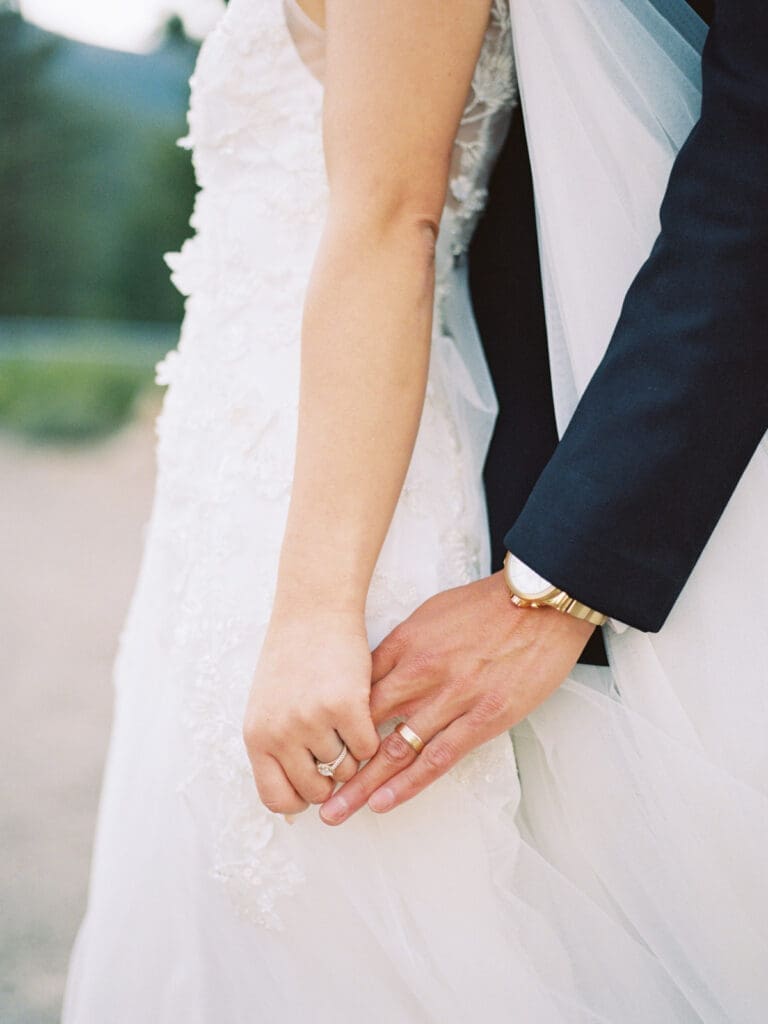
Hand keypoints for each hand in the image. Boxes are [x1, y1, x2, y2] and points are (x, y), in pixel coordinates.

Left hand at [243, 610, 380, 815]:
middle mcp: (280, 733)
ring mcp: (312, 720)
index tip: (314, 787)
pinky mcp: (346, 706)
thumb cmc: (292, 659)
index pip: (276, 799)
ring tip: (345, 719)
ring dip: (352, 752)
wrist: (313, 612)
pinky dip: (370, 736)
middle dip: (331, 777)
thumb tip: (295, 800)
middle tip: (337, 747)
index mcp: (257, 737)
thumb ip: (276, 749)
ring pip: (345, 769)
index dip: (300, 800)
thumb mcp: (268, 707)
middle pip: (316, 790)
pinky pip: (368, 747)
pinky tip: (361, 711)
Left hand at [319, 571, 593, 824]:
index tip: (312, 746)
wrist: (541, 603)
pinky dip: (408, 784)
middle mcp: (421, 673)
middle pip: (366, 724)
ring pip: (396, 748)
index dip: (332, 722)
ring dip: (363, 784)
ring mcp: (452, 697)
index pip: (356, 690)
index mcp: (405, 645)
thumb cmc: (486, 605)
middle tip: (310, 788)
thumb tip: (374, 672)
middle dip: (336, 760)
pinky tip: (383, 803)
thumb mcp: (431, 614)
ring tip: (336, 811)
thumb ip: (401, 646)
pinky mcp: (484, 717)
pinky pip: (439, 757)